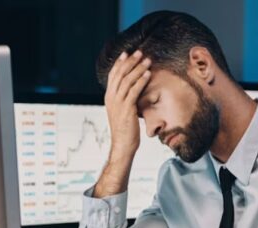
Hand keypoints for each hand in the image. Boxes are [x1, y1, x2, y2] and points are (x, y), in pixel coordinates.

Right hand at [93, 49, 151, 197]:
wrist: (123, 145)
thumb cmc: (126, 130)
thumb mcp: (123, 112)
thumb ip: (125, 101)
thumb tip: (133, 92)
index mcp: (109, 97)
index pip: (113, 75)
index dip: (120, 63)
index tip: (127, 53)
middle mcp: (111, 98)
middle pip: (120, 74)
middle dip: (130, 62)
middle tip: (140, 52)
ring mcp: (118, 103)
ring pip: (127, 80)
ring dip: (138, 68)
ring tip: (148, 60)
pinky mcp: (126, 109)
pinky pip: (134, 91)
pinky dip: (141, 80)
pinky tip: (148, 74)